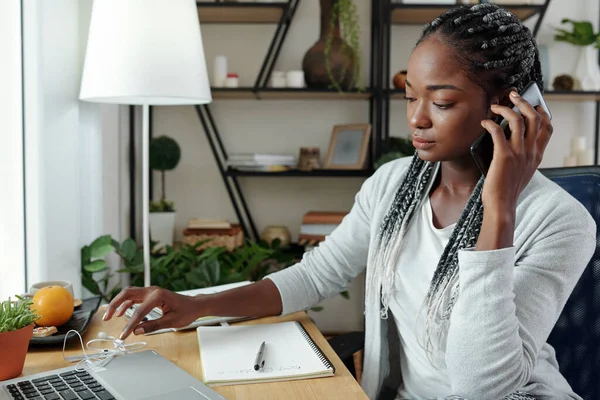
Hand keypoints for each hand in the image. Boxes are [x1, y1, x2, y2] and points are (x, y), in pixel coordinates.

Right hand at [103, 286, 205, 339]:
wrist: (195, 305)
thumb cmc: (186, 312)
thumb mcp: (171, 322)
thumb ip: (153, 326)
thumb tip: (137, 331)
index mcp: (158, 296)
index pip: (139, 312)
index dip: (129, 325)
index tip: (123, 335)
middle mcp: (152, 290)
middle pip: (127, 293)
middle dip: (115, 304)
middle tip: (106, 318)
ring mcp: (151, 291)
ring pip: (129, 293)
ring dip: (118, 303)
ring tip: (110, 316)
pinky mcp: (151, 295)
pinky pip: (135, 297)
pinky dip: (126, 304)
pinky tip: (122, 313)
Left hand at [480, 91, 552, 214]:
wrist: (502, 205)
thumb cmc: (508, 189)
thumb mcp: (523, 170)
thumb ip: (523, 155)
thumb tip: (514, 139)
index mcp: (537, 155)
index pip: (547, 127)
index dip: (542, 112)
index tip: (534, 104)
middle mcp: (531, 151)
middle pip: (535, 117)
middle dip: (524, 102)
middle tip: (513, 95)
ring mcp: (519, 153)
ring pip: (518, 120)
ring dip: (506, 108)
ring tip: (495, 106)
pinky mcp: (503, 156)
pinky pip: (498, 131)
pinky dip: (490, 123)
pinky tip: (484, 122)